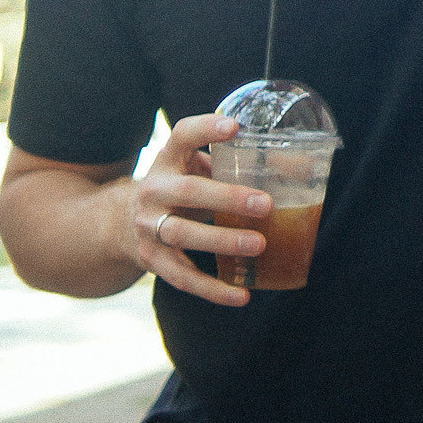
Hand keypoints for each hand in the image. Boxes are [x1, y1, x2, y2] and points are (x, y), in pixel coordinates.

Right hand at [128, 113, 272, 307]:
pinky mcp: (152, 259)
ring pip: (184, 235)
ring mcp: (149, 227)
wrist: (123, 223)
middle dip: (228, 198)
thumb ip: (232, 166)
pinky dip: (213, 289)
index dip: (206, 129)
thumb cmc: (179, 190)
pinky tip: (241, 295)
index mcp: (167, 161)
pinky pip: (183, 277)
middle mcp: (153, 191)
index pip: (182, 136)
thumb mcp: (194, 170)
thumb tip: (299, 169)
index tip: (235, 127)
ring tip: (259, 245)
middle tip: (266, 204)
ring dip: (223, 241)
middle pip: (189, 192)